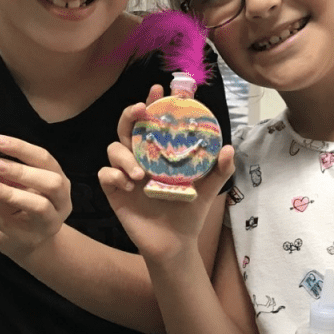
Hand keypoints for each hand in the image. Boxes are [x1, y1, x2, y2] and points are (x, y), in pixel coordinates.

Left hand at [0, 135, 71, 260]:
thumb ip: (10, 172)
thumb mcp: (20, 186)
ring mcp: (48, 223)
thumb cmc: (23, 207)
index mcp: (60, 181)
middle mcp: (61, 202)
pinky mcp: (28, 239)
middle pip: (51, 183)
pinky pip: (9, 225)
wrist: (28, 241)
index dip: (22, 149)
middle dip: (22, 171)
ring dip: (11, 193)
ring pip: (38, 206)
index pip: (45, 160)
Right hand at [98, 86, 234, 262]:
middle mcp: (140, 157)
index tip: (158, 89)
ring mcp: (126, 173)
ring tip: (140, 174)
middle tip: (140, 111)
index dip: (153, 103)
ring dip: (124, 154)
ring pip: (113, 148)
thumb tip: (228, 148)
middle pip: (127, 127)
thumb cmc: (189, 212)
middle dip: (130, 114)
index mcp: (160, 152)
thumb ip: (219, 169)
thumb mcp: (209, 189)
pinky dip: (114, 175)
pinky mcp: (115, 192)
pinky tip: (129, 185)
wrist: (175, 243)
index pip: (153, 121)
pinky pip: (105, 174)